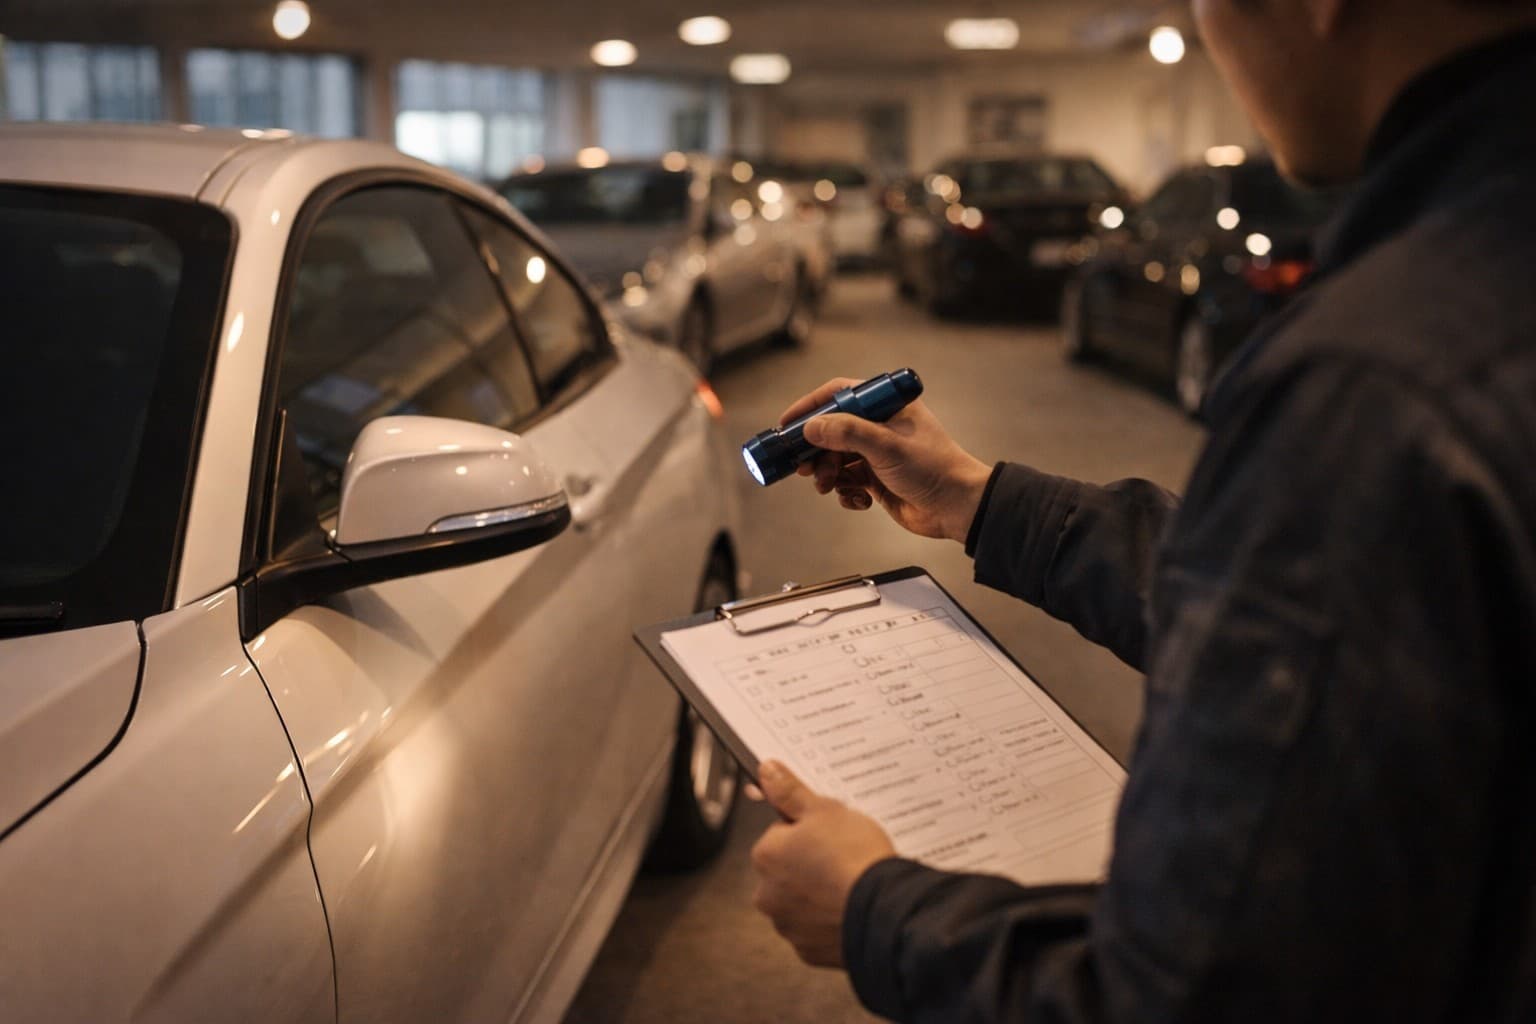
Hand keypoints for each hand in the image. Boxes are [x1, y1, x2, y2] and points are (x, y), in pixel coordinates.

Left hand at [750, 760, 896, 967]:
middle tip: (843, 856)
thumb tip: (766, 770)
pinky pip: (816, 928)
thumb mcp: (824, 810)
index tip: (829, 833)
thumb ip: (790, 792)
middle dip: (809, 863)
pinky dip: (830, 919)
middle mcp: (768, 894)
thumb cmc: (854, 857)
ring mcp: (788, 925)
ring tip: (850, 882)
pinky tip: (850, 906)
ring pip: (801, 900)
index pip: (780, 834)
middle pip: (787, 869)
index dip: (807, 830)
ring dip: (818, 892)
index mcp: (766, 855)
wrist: (883, 910)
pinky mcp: (809, 950)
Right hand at [779, 378, 992, 542]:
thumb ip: (846, 433)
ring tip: (829, 487)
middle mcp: (880, 425)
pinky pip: (848, 482)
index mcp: (886, 405)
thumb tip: (811, 428)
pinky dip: (846, 492)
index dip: (810, 407)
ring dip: (828, 475)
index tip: (787, 424)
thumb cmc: (934, 468)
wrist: (957, 507)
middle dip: (815, 451)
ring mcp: (878, 453)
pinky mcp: (878, 478)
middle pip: (831, 431)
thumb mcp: (886, 446)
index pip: (838, 394)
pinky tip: (858, 501)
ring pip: (836, 459)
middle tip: (802, 467)